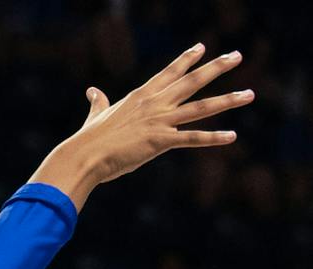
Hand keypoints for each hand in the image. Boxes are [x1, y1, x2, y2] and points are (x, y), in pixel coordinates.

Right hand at [33, 44, 251, 210]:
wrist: (83, 156)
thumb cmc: (88, 140)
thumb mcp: (96, 116)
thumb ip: (99, 102)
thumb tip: (91, 91)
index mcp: (140, 96)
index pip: (168, 73)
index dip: (186, 59)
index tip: (202, 47)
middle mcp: (154, 104)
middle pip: (192, 81)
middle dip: (217, 67)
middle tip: (237, 56)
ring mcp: (159, 121)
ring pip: (201, 107)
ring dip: (228, 100)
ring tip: (250, 94)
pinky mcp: (160, 141)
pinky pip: (192, 138)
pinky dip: (213, 138)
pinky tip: (232, 136)